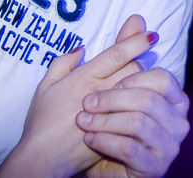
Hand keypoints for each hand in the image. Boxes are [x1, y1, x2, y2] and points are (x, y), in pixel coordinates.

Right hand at [0, 18, 156, 177]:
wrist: (44, 157)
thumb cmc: (41, 122)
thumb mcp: (45, 86)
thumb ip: (62, 63)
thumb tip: (81, 48)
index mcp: (83, 78)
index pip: (116, 54)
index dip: (135, 41)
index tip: (150, 34)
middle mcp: (99, 92)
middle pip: (133, 69)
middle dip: (141, 62)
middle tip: (141, 60)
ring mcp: (110, 112)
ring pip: (137, 89)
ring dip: (142, 83)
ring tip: (140, 83)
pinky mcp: (115, 130)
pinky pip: (135, 112)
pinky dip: (140, 105)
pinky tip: (141, 106)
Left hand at [79, 15, 189, 177]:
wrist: (96, 163)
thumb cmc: (107, 120)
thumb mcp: (110, 82)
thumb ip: (124, 50)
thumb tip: (136, 18)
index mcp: (174, 99)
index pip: (161, 78)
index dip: (131, 78)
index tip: (104, 81)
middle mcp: (179, 121)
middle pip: (149, 99)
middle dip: (113, 98)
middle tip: (86, 102)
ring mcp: (170, 146)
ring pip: (139, 123)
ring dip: (105, 120)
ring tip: (83, 120)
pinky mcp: (155, 167)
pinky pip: (131, 149)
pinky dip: (106, 140)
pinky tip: (90, 138)